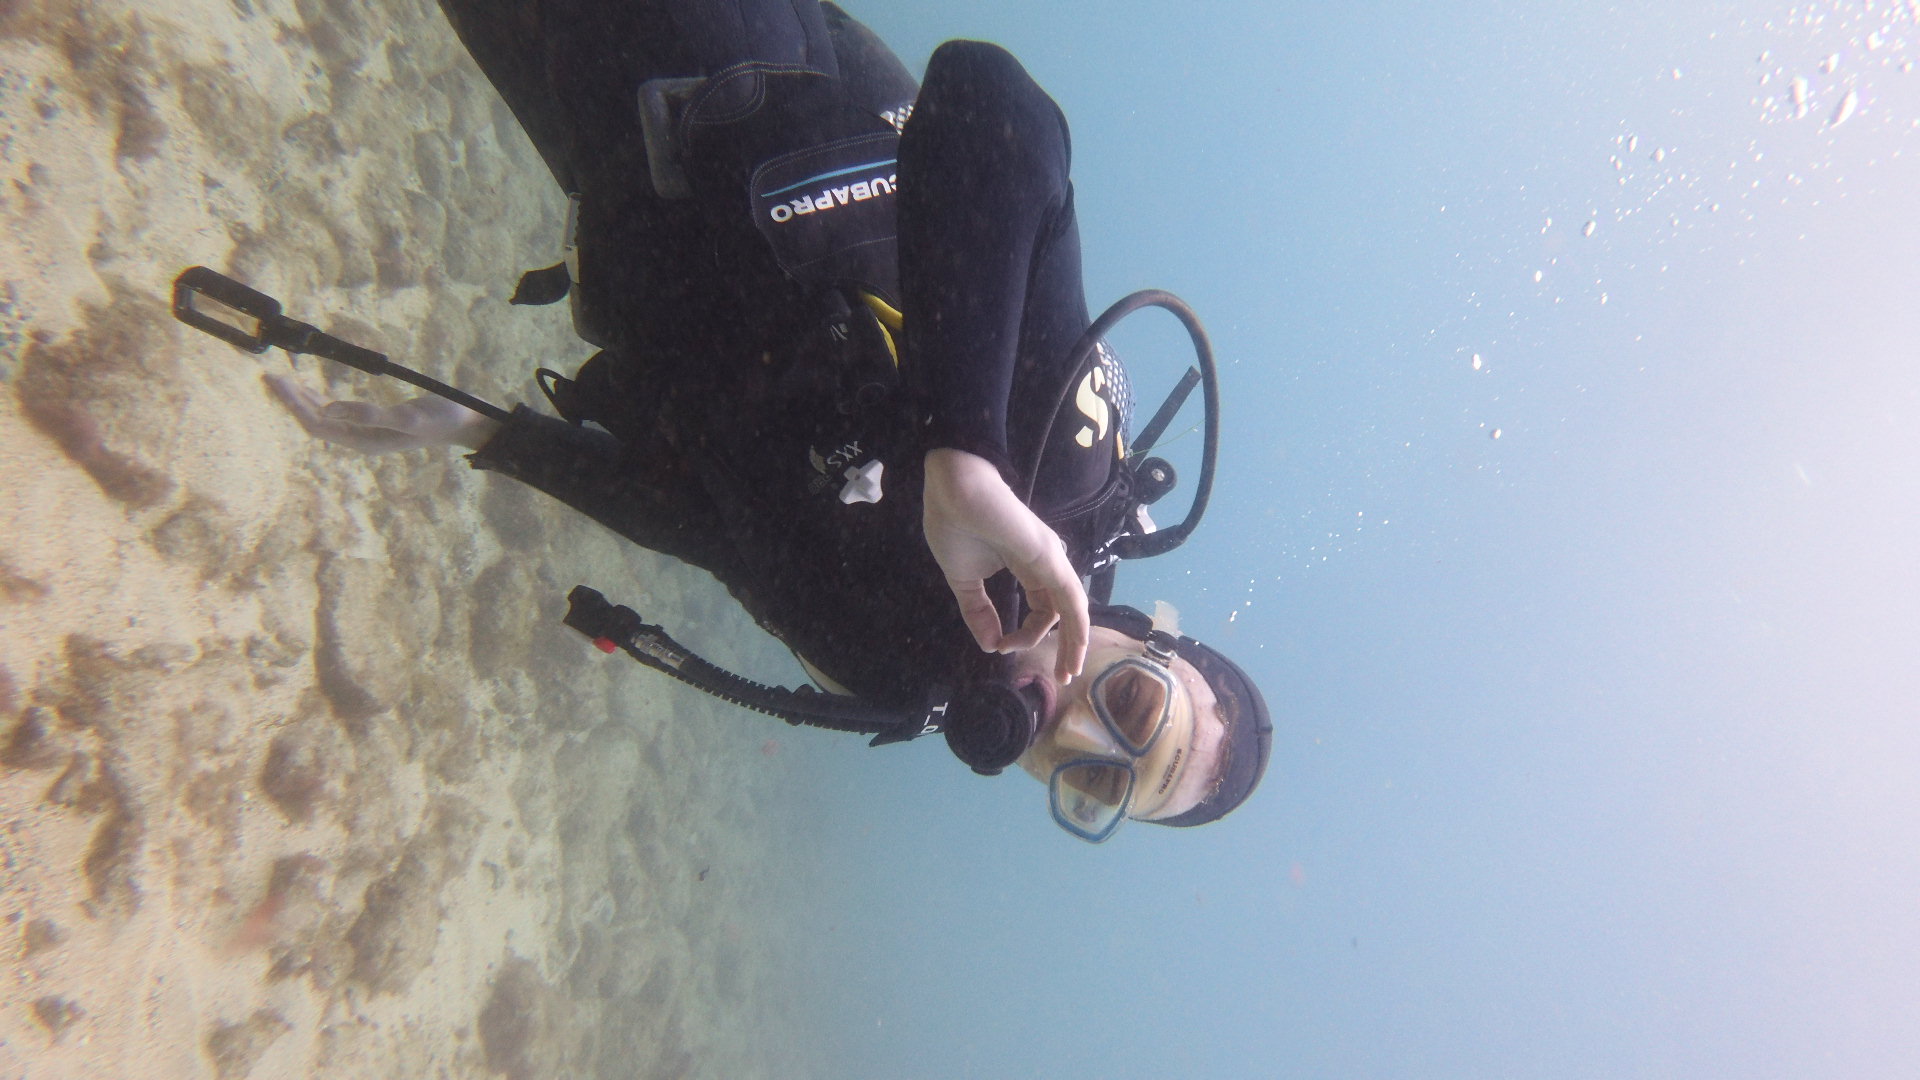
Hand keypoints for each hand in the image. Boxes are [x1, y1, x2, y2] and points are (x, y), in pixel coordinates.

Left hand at [264, 374, 500, 452]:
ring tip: (280, 378)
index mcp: (362, 441)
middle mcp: (358, 439)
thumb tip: (329, 410)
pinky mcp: (370, 421)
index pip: (316, 424)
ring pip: (321, 416)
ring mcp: (363, 431)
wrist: (463, 424)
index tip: (277, 382)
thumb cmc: (439, 419)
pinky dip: (316, 398)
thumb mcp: (407, 416)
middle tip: (269, 375)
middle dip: (290, 400)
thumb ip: (369, 415)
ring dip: (300, 399)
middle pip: (314, 421)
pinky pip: (334, 411)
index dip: (293, 405)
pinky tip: (308, 387)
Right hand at [921, 448, 1088, 682]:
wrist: (952, 489)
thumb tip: (989, 645)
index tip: (998, 646)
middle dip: (1066, 647)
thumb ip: (978, 612)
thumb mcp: (964, 580)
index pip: (1040, 610)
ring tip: (1069, 672)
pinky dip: (1077, 625)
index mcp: (1028, 567)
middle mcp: (1046, 564)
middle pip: (1065, 613)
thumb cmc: (956, 524)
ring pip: (1074, 609)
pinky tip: (1075, 647)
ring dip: (1076, 643)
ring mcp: (1050, 559)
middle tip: (1062, 678)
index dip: (1023, 635)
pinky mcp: (1049, 557)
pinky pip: (1071, 597)